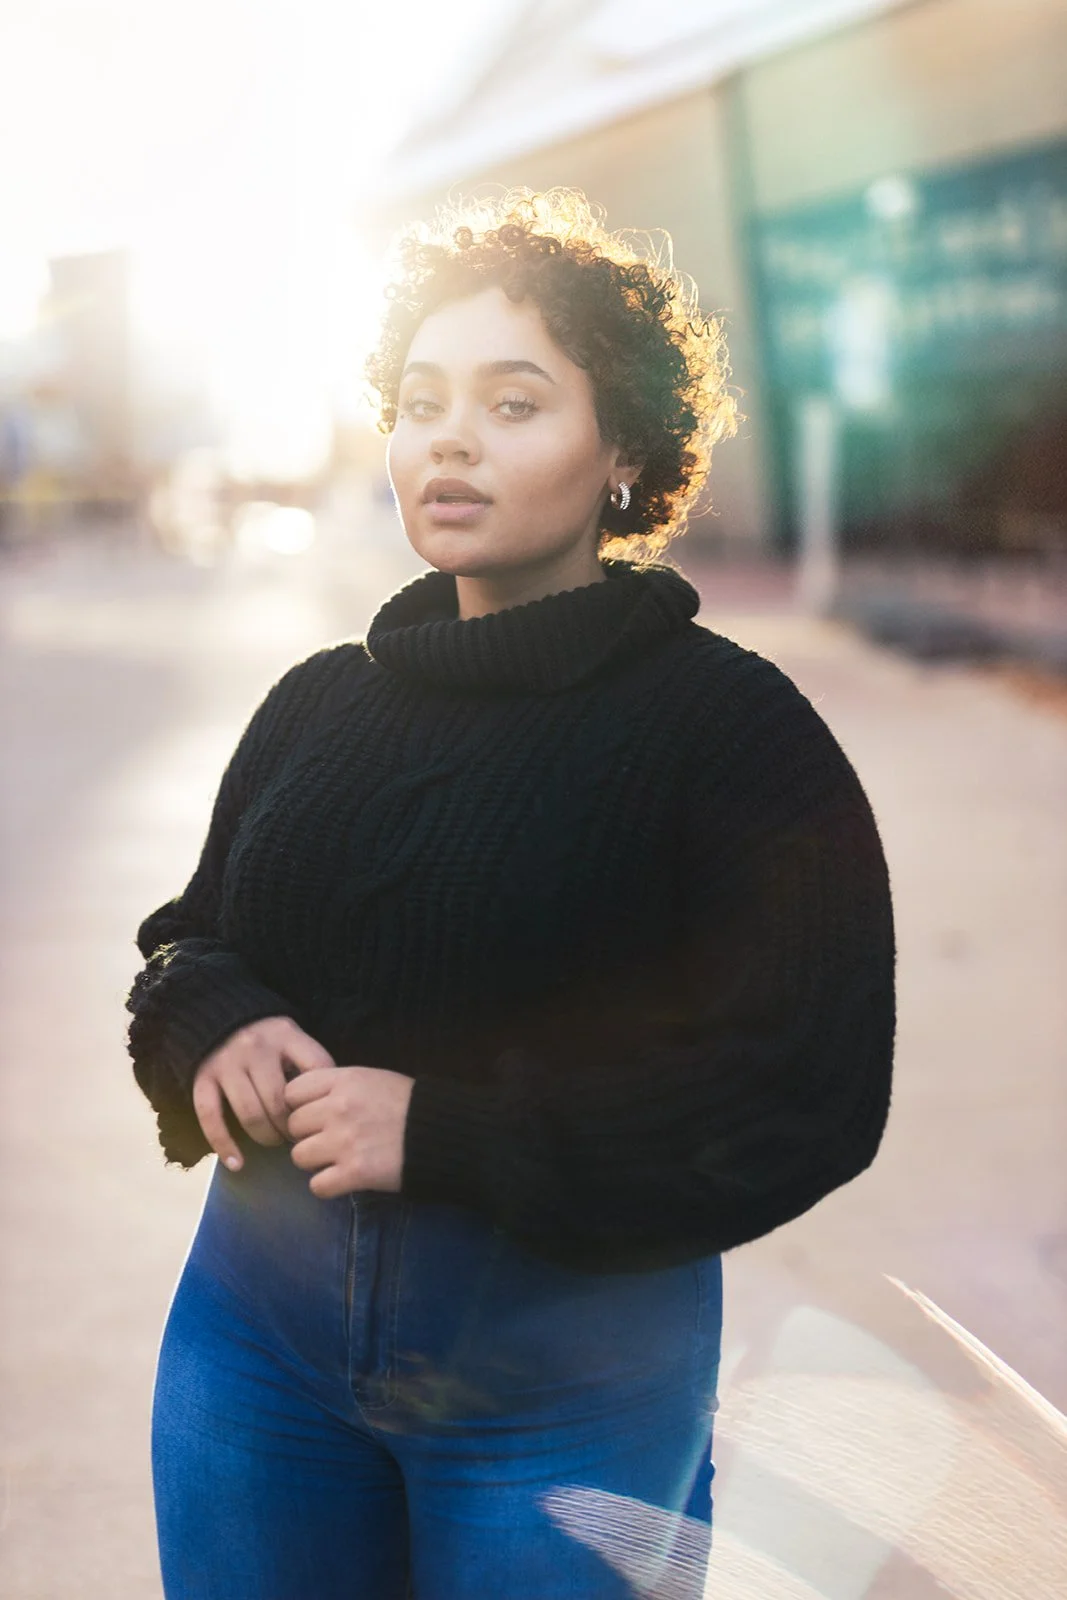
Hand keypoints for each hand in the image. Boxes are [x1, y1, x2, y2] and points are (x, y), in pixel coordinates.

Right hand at [192, 1016, 335, 1170]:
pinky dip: (223, 1145)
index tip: (324, 1117)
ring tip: (275, 1140)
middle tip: (298, 1136)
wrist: (217, 1015)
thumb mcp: (293, 1037)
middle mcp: (255, 1049)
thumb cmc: (265, 1037)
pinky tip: (237, 1164)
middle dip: (291, 1126)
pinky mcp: (202, 1079)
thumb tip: (330, 1104)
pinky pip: (211, 1117)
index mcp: (285, 1035)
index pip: (315, 1068)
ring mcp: (226, 1064)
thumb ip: (309, 1062)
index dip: (322, 1099)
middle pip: (279, 1100)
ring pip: (250, 1113)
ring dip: (266, 1136)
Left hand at [284, 1066, 414, 1198]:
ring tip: (337, 1160)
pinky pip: (317, 1186)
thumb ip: (341, 1087)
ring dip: (315, 1161)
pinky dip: (327, 1186)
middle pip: (293, 1126)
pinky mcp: (354, 1173)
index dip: (301, 1105)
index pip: (293, 1092)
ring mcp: (344, 1142)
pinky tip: (343, 1179)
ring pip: (299, 1156)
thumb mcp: (374, 1080)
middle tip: (329, 1140)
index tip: (316, 1114)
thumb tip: (311, 1103)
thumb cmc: (411, 1104)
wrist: (444, 1133)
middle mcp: (338, 1108)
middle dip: (308, 1134)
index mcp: (344, 1080)